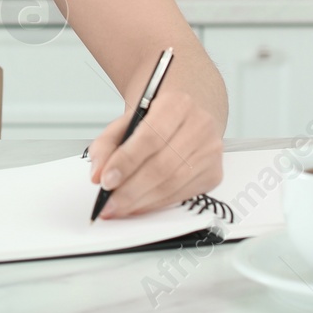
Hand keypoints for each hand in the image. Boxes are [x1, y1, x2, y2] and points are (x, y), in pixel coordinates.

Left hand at [86, 88, 222, 219]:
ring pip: (173, 184)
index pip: (150, 137)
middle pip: (163, 166)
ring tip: (118, 208)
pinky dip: (156, 204)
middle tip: (109, 203)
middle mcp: (199, 125)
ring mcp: (210, 151)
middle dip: (131, 190)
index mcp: (177, 104)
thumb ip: (106, 144)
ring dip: (142, 201)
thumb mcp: (127, 121)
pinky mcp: (214, 173)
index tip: (106, 181)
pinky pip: (182, 195)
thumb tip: (97, 174)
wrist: (188, 113)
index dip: (126, 162)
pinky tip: (139, 205)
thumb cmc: (156, 118)